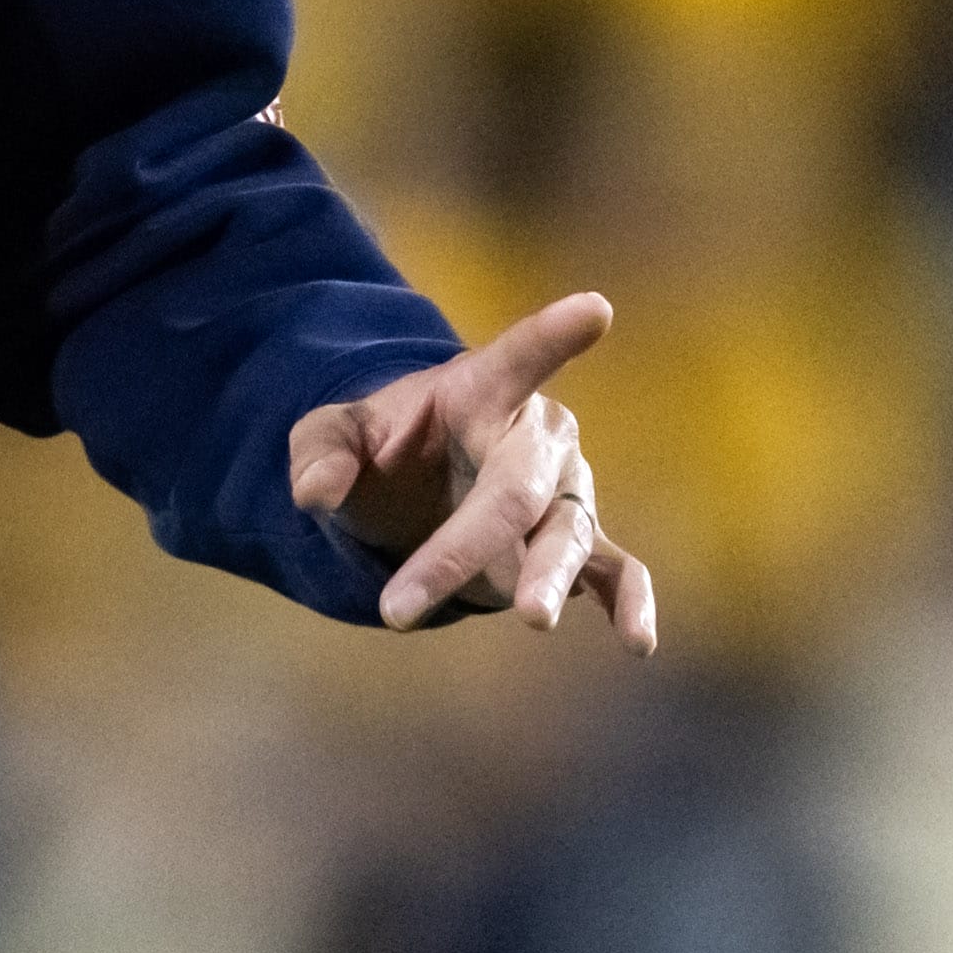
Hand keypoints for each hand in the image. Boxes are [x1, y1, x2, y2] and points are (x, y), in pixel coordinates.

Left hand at [287, 290, 653, 653]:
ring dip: (547, 577)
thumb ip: (319, 452)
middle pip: (517, 486)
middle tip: (413, 601)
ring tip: (531, 618)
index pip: (519, 358)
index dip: (553, 336)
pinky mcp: (578, 539)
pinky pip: (615, 570)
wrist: (419, 486)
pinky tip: (636, 642)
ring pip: (568, 531)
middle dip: (470, 542)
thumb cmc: (385, 448)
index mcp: (483, 390)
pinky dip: (630, 603)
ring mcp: (565, 489)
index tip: (596, 310)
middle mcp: (537, 435)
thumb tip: (316, 494)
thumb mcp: (334, 435)